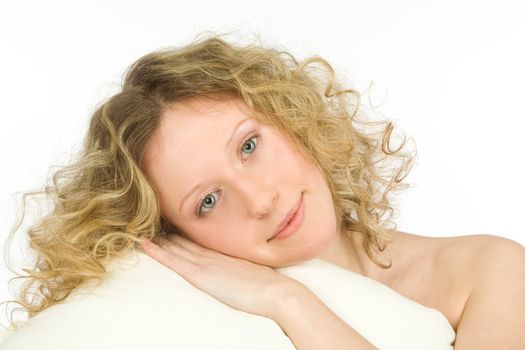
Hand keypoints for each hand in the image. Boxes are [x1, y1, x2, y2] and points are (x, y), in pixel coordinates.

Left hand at [138, 234, 300, 318]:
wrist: (276, 292)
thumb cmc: (269, 286)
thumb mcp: (252, 271)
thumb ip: (240, 268)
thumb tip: (237, 271)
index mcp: (223, 253)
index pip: (197, 240)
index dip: (181, 231)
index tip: (168, 225)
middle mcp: (212, 253)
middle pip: (183, 239)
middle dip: (167, 231)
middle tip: (148, 221)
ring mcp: (205, 262)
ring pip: (175, 246)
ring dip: (158, 238)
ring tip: (140, 228)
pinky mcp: (200, 274)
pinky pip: (172, 260)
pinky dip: (157, 252)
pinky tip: (144, 244)